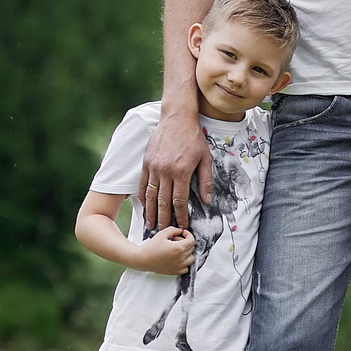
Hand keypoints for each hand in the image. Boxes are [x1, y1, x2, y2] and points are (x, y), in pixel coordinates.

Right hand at [137, 226, 194, 274]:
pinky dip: (184, 263)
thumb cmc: (151, 247)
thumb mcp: (162, 234)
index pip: (192, 240)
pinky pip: (186, 268)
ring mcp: (178, 266)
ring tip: (177, 250)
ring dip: (187, 253)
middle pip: (192, 248)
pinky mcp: (175, 272)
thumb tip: (180, 230)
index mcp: (178, 248)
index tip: (183, 233)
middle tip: (175, 240)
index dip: (188, 235)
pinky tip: (176, 258)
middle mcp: (180, 258)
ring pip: (191, 258)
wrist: (143, 259)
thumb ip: (173, 230)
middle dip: (185, 242)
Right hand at [140, 115, 212, 231]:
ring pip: (150, 195)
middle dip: (164, 219)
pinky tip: (145, 206)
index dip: (180, 216)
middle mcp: (165, 171)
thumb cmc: (194, 138)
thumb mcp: (205, 158)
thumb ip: (205, 181)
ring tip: (151, 225)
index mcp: (181, 172)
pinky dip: (143, 197)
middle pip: (163, 201)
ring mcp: (154, 167)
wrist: (177, 118)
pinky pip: (142, 183)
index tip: (182, 226)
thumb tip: (207, 201)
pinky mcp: (146, 162)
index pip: (179, 201)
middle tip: (164, 233)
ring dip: (151, 212)